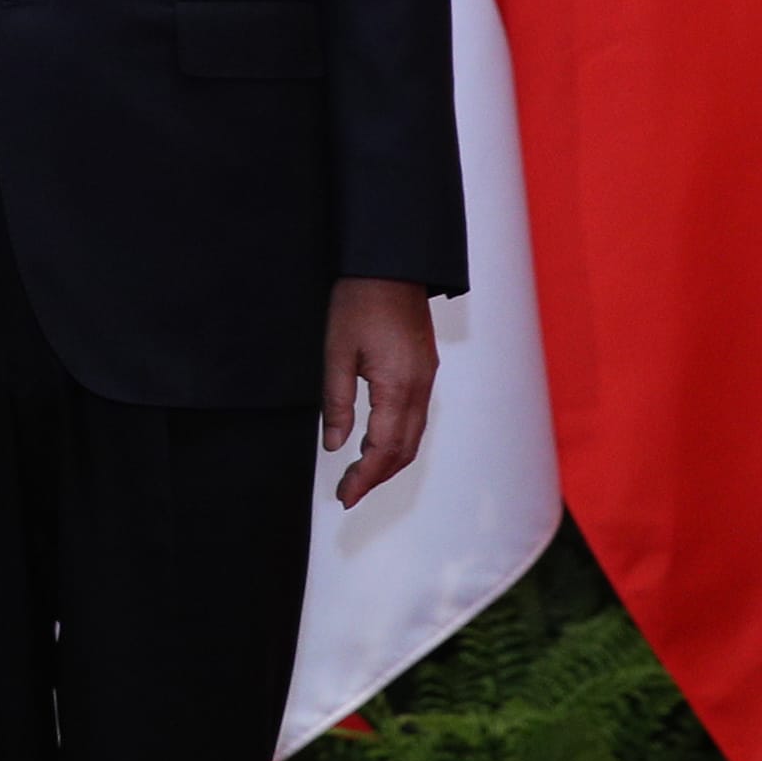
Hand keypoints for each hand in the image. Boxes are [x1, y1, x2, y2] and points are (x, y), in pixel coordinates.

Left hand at [321, 276, 438, 507]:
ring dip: (389, 460)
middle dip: (378, 477)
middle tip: (349, 492)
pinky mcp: (425, 369)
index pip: (384, 449)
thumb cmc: (360, 301)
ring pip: (414, 436)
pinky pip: (417, 417)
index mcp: (398, 387)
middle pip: (405, 450)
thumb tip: (335, 445)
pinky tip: (377, 440)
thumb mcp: (336, 352)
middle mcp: (420, 388)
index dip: (365, 478)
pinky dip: (399, 439)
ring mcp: (426, 379)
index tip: (345, 496)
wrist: (390, 264)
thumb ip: (337, 403)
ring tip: (360, 473)